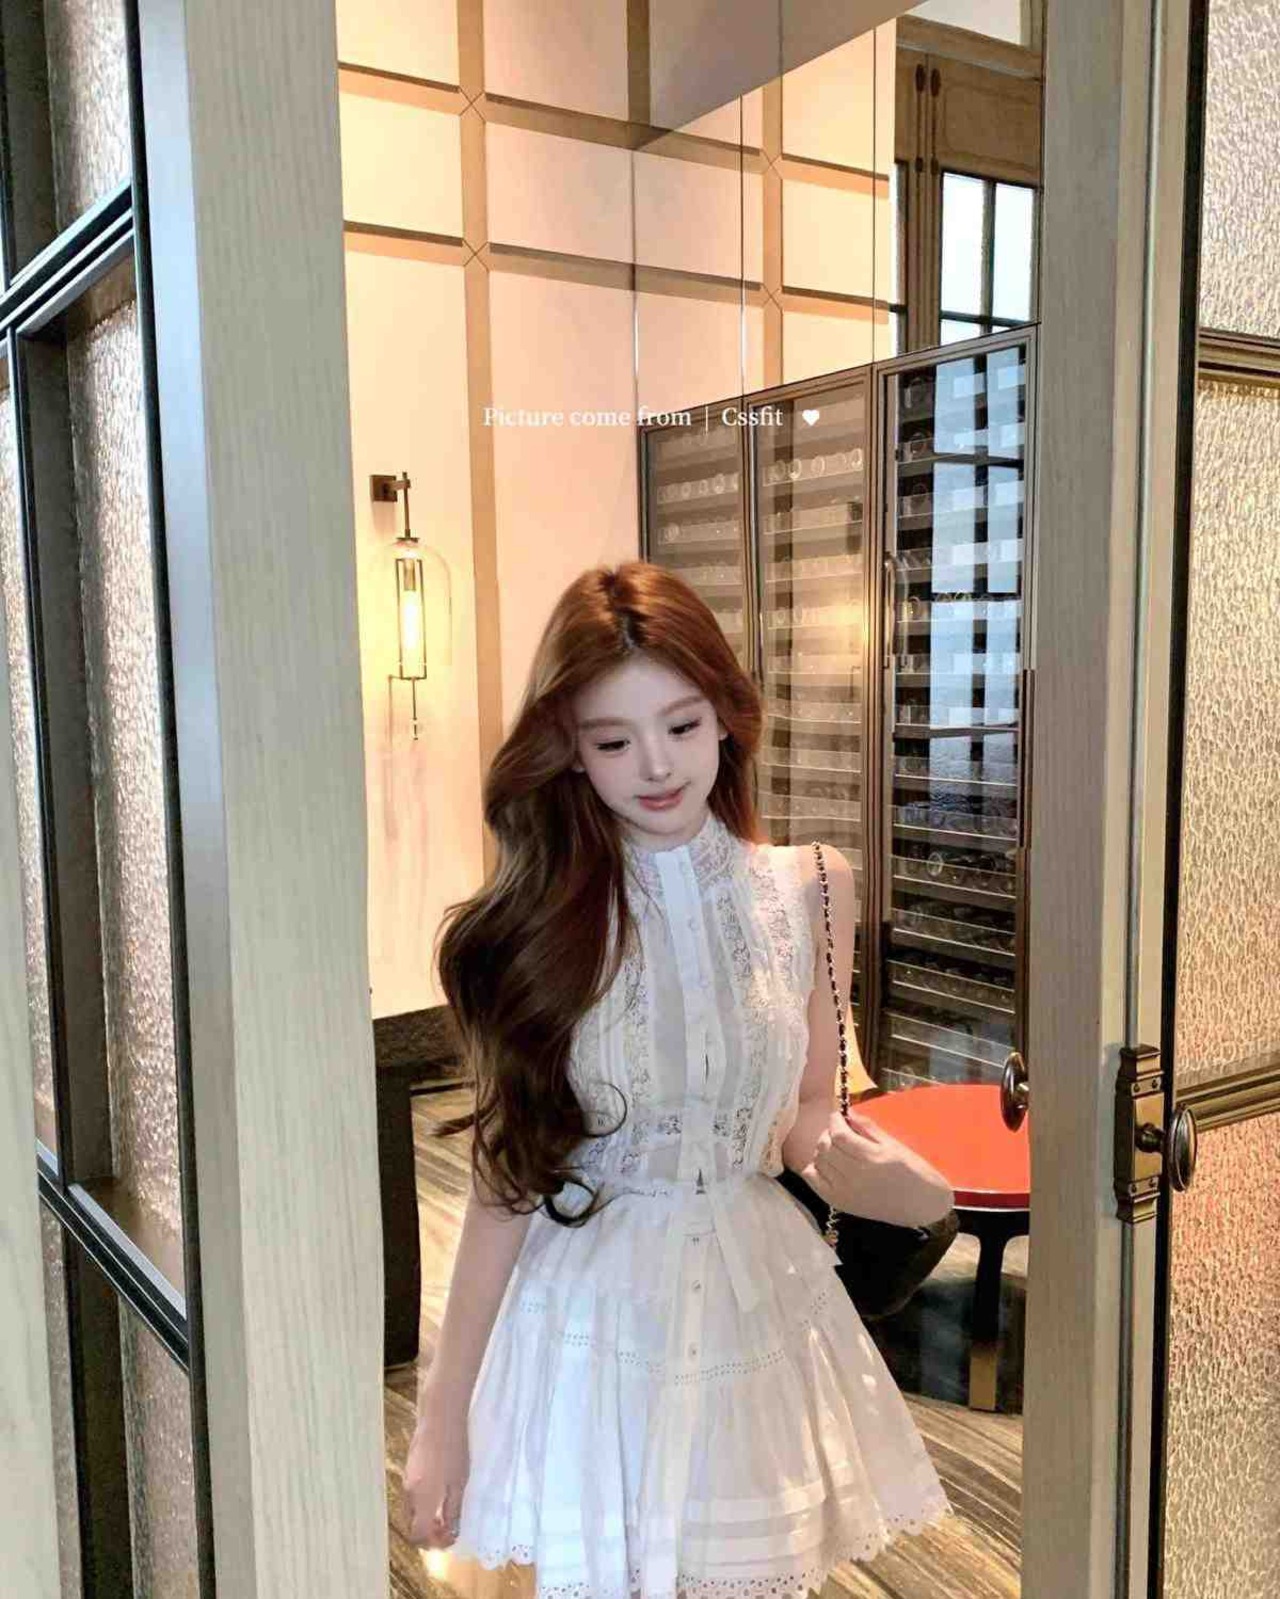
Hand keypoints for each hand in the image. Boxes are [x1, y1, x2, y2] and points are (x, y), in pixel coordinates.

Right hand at [403, 1376, 470, 1549]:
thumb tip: (451, 1531)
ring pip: (411, 1511)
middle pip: (412, 1525)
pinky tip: (438, 1493)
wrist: (439, 1417)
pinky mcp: (408, 1468)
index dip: (433, 1543)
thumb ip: (453, 1510)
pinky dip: (422, 1504)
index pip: (418, 1535)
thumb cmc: (454, 1449)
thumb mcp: (459, 1483)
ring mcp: (406, 1480)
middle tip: (448, 1528)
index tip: (450, 1537)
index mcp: (422, 1500)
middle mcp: (409, 1494)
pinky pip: (411, 1496)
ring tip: (446, 1511)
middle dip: (428, 1532)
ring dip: (425, 1518)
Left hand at [803, 1107, 953, 1227]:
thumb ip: (867, 1128)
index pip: (839, 1135)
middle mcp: (854, 1176)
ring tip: (835, 1147)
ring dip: (822, 1150)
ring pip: (818, 1162)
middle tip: (838, 1130)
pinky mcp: (840, 1203)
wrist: (922, 1205)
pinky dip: (814, 1169)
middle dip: (828, 1133)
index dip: (835, 1121)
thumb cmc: (914, 1171)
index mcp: (871, 1159)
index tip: (838, 1116)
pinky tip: (827, 1164)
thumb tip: (847, 1112)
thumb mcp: (893, 1144)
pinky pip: (814, 1182)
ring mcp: (845, 1192)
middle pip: (825, 1147)